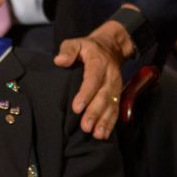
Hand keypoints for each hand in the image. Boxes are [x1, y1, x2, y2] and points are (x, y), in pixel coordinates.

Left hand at [54, 19, 134, 138]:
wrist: (111, 47)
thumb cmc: (88, 48)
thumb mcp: (77, 42)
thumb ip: (68, 50)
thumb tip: (60, 61)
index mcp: (98, 62)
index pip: (93, 79)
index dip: (86, 93)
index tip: (77, 107)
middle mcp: (109, 75)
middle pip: (103, 95)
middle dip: (95, 112)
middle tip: (85, 126)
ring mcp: (115, 86)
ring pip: (111, 105)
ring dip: (104, 121)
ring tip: (96, 134)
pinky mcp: (117, 94)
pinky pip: (115, 109)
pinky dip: (110, 123)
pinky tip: (103, 134)